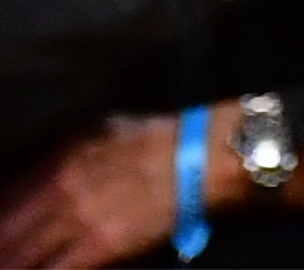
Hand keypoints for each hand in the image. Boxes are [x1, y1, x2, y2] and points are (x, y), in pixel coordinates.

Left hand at [0, 113, 192, 267]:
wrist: (200, 157)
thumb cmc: (155, 139)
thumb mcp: (101, 131)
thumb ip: (65, 156)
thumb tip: (38, 177)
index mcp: (58, 161)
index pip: (6, 199)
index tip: (1, 228)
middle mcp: (59, 190)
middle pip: (7, 233)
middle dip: (3, 247)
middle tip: (3, 255)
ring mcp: (78, 220)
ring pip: (23, 256)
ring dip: (14, 261)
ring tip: (12, 266)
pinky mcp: (101, 246)